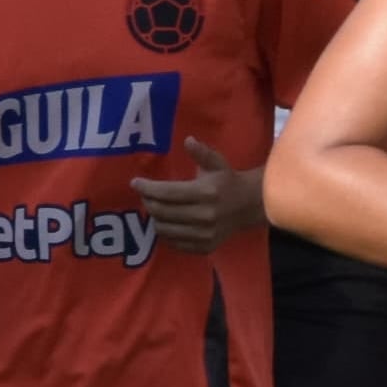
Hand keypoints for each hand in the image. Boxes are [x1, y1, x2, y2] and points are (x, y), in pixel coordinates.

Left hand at [131, 136, 262, 254]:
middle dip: (147, 201)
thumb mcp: (217, 163)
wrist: (251, 205)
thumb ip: (202, 153)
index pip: (166, 192)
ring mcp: (205, 233)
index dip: (146, 188)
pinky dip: (166, 233)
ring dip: (155, 218)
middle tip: (145, 195)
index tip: (135, 183)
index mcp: (206, 193)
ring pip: (164, 229)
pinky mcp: (205, 246)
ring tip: (155, 208)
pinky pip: (174, 243)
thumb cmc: (228, 181)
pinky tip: (167, 223)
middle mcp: (205, 215)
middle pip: (161, 211)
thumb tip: (188, 140)